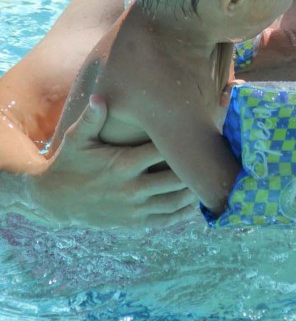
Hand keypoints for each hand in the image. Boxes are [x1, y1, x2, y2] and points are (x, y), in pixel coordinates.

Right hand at [29, 96, 198, 228]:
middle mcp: (132, 188)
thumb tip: (100, 97)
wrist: (55, 199)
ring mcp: (134, 209)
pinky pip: (166, 220)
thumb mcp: (77, 138)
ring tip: (211, 176)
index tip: (202, 130)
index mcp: (123, 164)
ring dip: (196, 190)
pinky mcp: (133, 223)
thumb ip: (93, 118)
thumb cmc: (70, 161)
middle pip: (178, 178)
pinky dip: (184, 212)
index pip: (164, 152)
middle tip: (216, 155)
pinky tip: (196, 201)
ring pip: (176, 201)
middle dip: (197, 168)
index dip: (185, 142)